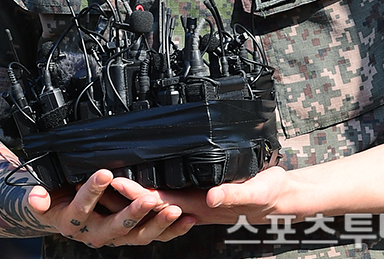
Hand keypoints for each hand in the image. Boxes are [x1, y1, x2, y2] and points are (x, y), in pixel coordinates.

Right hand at [28, 169, 196, 247]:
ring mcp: (114, 236)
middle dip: (134, 213)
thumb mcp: (41, 195)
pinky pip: (152, 236)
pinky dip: (171, 230)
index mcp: (72, 221)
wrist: (59, 214)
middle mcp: (94, 233)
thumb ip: (38, 197)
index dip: (93, 191)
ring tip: (174, 209)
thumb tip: (35, 197)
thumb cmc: (52, 198)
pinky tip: (188, 220)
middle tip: (149, 198)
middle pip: (115, 227)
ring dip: (157, 224)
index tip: (104, 173)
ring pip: (138, 236)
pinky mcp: (129, 235)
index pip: (82, 207)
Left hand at [112, 166, 293, 226]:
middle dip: (127, 191)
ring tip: (109, 179)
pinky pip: (172, 195)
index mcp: (204, 206)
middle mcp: (195, 206)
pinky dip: (153, 189)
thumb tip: (210, 198)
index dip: (139, 192)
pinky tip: (143, 180)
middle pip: (154, 200)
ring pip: (159, 199)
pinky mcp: (201, 196)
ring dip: (135, 192)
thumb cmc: (270, 194)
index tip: (117, 180)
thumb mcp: (256, 190)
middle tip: (101, 178)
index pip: (164, 200)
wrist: (282, 199)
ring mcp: (197, 203)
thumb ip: (233, 194)